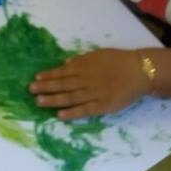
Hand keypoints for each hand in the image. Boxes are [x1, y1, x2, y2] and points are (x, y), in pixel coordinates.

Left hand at [29, 49, 148, 118]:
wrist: (140, 71)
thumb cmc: (120, 61)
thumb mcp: (99, 54)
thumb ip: (82, 59)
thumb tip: (66, 63)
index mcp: (85, 66)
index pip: (62, 72)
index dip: (48, 76)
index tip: (36, 79)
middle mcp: (86, 80)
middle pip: (62, 85)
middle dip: (46, 88)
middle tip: (30, 91)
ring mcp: (93, 94)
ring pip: (69, 98)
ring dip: (53, 100)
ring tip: (39, 102)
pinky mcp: (102, 106)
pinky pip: (84, 110)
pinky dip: (71, 113)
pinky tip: (59, 115)